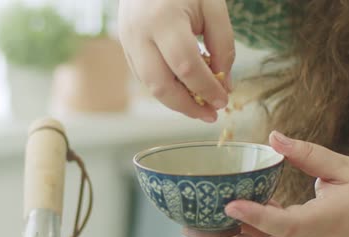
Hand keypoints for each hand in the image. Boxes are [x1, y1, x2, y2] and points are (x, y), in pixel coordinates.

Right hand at [118, 0, 234, 121]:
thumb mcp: (213, 7)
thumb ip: (223, 44)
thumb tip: (223, 85)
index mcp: (163, 18)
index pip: (186, 66)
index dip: (206, 88)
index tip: (223, 101)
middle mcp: (139, 33)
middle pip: (160, 84)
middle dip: (187, 106)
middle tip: (209, 115)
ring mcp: (127, 41)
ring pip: (149, 85)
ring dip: (176, 102)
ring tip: (200, 107)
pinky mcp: (124, 46)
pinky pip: (144, 77)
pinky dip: (165, 88)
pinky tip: (184, 90)